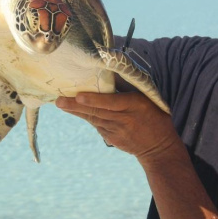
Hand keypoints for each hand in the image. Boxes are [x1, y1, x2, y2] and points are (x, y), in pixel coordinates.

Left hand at [55, 92, 180, 162]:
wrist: (158, 147)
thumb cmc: (154, 115)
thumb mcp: (147, 98)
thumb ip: (128, 86)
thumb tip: (110, 71)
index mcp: (135, 106)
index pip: (112, 103)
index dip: (94, 100)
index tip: (79, 96)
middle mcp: (124, 119)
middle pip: (97, 112)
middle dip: (76, 106)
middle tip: (59, 100)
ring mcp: (117, 132)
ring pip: (93, 119)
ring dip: (76, 111)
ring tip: (60, 103)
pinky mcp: (112, 139)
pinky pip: (97, 126)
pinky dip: (86, 117)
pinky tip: (74, 110)